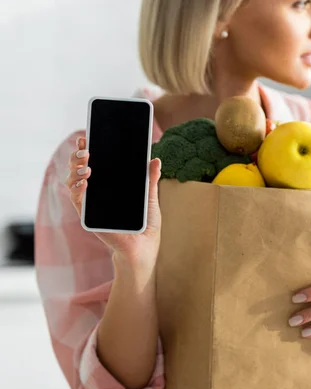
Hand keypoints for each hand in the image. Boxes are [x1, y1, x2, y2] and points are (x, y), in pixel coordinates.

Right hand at [64, 136, 162, 267]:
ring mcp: (92, 205)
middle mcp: (98, 193)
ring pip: (73, 182)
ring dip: (76, 171)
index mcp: (110, 186)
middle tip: (85, 149)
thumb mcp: (149, 198)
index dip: (88, 150)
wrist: (143, 248)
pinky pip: (77, 201)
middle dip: (78, 156)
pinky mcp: (89, 217)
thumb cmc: (146, 225)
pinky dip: (77, 190)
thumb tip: (155, 159)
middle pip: (80, 170)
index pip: (95, 163)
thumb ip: (150, 180)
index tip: (87, 137)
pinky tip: (84, 182)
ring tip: (86, 165)